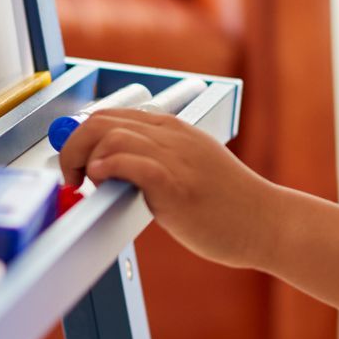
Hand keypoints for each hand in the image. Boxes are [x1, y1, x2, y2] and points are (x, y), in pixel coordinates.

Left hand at [57, 108, 269, 267]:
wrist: (267, 223)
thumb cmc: (230, 205)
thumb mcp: (193, 169)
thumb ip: (159, 162)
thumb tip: (118, 172)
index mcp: (176, 130)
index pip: (112, 115)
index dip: (81, 136)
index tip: (75, 162)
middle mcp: (174, 137)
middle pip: (103, 120)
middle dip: (72, 146)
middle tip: (71, 175)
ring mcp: (177, 159)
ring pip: (112, 136)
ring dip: (84, 159)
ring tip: (86, 184)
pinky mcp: (178, 186)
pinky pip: (133, 163)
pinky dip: (109, 167)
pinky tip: (103, 182)